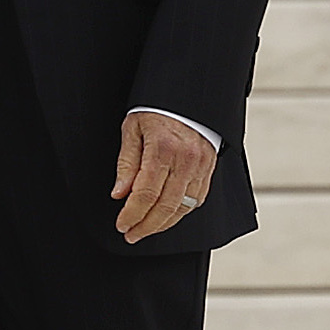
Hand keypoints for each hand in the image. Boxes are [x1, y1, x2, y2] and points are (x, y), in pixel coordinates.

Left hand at [113, 111, 214, 241]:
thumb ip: (127, 163)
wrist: (188, 95)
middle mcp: (185, 160)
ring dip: (163, 224)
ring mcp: (201, 165)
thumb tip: (120, 194)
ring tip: (147, 229)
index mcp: (163, 148)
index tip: (122, 224)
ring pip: (183, 208)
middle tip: (131, 234)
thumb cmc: (158, 109)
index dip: (132, 214)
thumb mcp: (133, 129)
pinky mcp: (209, 168)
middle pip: (165, 207)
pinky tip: (168, 215)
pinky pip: (198, 199)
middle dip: (146, 226)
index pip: (145, 194)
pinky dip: (182, 212)